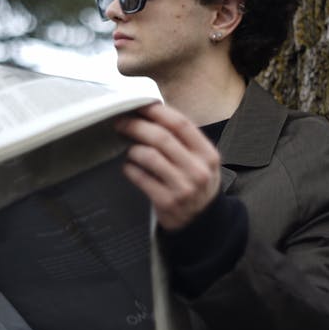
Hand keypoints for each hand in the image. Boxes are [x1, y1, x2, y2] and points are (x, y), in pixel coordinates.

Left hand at [115, 102, 220, 229]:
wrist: (203, 223)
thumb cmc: (197, 185)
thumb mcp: (202, 162)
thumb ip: (184, 141)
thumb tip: (152, 114)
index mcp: (207, 154)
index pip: (181, 124)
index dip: (158, 112)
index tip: (140, 106)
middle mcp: (198, 169)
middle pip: (162, 138)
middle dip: (137, 126)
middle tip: (121, 122)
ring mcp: (183, 187)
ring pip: (149, 156)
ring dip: (133, 149)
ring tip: (128, 149)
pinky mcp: (167, 202)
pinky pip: (141, 178)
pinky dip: (130, 169)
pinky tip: (129, 167)